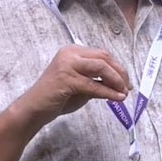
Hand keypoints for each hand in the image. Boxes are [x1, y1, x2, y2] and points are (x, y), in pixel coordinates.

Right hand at [16, 45, 130, 127]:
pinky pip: (93, 85)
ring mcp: (67, 64)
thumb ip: (99, 81)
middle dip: (120, 73)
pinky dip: (107, 92)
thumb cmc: (58, 98)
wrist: (34, 109)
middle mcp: (70, 53)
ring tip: (124, 93)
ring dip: (116, 80)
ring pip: (101, 67)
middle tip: (128, 88)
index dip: (118, 68)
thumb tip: (122, 84)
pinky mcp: (65, 78)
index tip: (127, 82)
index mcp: (74, 51)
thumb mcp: (83, 86)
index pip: (103, 55)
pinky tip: (116, 99)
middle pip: (104, 58)